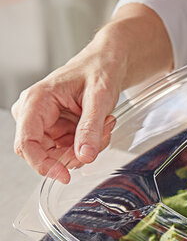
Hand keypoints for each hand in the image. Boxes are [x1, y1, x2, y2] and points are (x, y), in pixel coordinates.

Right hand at [12, 51, 120, 183]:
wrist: (106, 64)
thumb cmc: (98, 71)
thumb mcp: (99, 98)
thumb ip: (91, 128)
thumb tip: (84, 156)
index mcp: (36, 101)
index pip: (26, 143)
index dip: (43, 164)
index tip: (64, 175)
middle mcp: (34, 113)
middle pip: (44, 154)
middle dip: (75, 153)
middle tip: (102, 134)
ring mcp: (45, 124)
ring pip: (60, 155)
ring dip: (86, 148)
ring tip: (104, 124)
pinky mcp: (57, 131)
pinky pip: (70, 151)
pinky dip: (89, 145)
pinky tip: (100, 127)